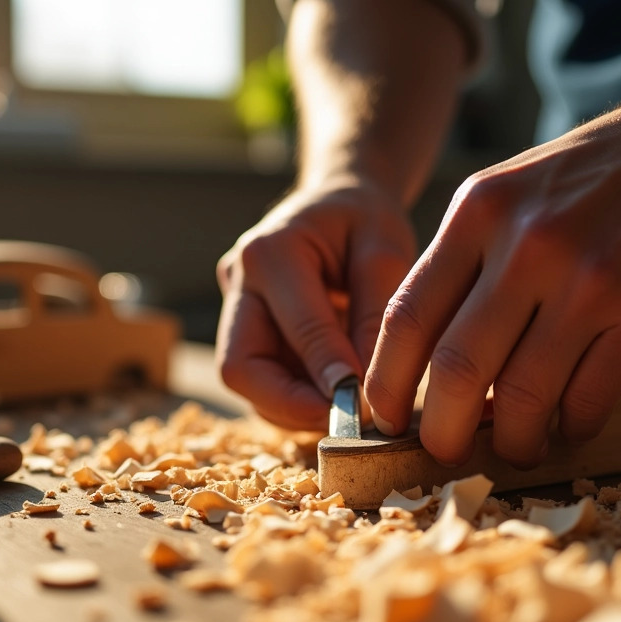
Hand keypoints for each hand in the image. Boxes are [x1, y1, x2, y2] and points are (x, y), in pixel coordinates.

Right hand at [216, 176, 414, 429]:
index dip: (327, 373)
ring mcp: (235, 308)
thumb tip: (364, 387)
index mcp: (269, 251)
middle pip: (240, 367)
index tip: (363, 405)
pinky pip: (262, 380)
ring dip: (295, 406)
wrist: (339, 200)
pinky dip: (297, 397)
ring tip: (348, 409)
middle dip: (290, 405)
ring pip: (248, 383)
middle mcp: (239, 282)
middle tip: (346, 421)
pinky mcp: (244, 331)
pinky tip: (335, 394)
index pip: (296, 329)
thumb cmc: (366, 220)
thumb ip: (374, 314)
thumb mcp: (385, 251)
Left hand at [365, 62, 620, 467]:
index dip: (385, 384)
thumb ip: (468, 261)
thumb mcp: (516, 190)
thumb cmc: (606, 176)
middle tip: (444, 453)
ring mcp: (592, 278)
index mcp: (480, 212)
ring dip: (514, 440)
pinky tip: (571, 424)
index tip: (384, 419)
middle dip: (441, 431)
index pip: (405, 318)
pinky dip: (573, 426)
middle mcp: (528, 244)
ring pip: (524, 396)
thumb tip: (423, 362)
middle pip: (456, 369)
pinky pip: (592, 397)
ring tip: (517, 447)